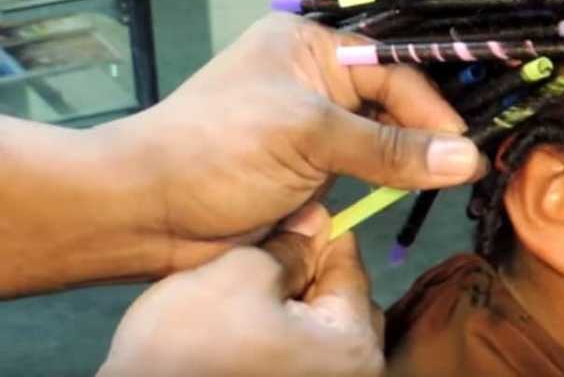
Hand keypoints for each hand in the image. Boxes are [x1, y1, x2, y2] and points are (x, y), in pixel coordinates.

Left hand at [93, 13, 484, 275]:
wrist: (145, 213)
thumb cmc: (218, 150)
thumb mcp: (308, 136)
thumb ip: (390, 148)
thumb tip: (467, 159)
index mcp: (310, 47)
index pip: (391, 69)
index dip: (430, 108)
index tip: (464, 148)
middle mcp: (315, 80)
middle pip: (392, 102)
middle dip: (424, 135)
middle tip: (464, 169)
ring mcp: (312, 129)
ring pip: (381, 141)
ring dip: (406, 163)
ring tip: (446, 183)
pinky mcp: (309, 172)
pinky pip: (363, 174)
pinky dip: (384, 186)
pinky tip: (410, 195)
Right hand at [98, 204, 384, 376]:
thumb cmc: (190, 348)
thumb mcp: (240, 274)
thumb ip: (289, 245)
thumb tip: (316, 223)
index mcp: (354, 345)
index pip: (352, 268)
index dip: (319, 236)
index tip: (294, 219)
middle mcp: (355, 374)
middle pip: (342, 302)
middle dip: (308, 276)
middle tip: (263, 262)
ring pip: (321, 331)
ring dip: (293, 308)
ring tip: (249, 298)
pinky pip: (302, 358)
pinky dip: (280, 339)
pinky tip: (244, 330)